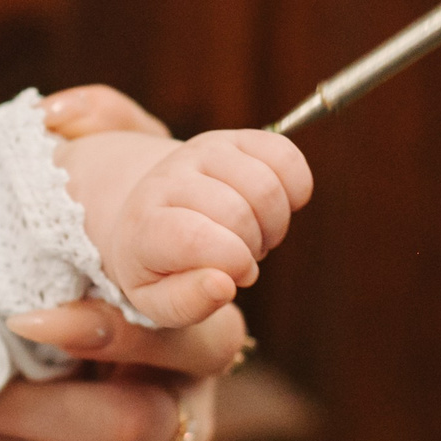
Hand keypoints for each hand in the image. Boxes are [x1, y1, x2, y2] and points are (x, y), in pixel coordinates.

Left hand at [0, 88, 265, 440]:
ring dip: (32, 407)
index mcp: (182, 288)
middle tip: (24, 320)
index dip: (188, 251)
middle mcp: (197, 361)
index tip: (109, 245)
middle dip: (115, 330)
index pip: (215, 257)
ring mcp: (179, 434)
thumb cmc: (49, 351)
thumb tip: (53, 115)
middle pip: (202, 340)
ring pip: (132, 419)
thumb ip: (74, 176)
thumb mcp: (54, 257)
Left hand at [67, 128, 313, 327]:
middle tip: (240, 259)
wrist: (149, 213)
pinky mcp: (235, 138)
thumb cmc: (157, 266)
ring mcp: (202, 152)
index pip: (193, 237)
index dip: (230, 261)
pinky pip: (285, 155)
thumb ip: (186, 302)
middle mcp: (169, 179)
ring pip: (266, 186)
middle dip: (253, 248)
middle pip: (237, 213)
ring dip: (274, 223)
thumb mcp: (156, 300)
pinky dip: (295, 189)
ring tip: (253, 235)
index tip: (234, 277)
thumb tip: (223, 285)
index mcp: (145, 224)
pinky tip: (274, 206)